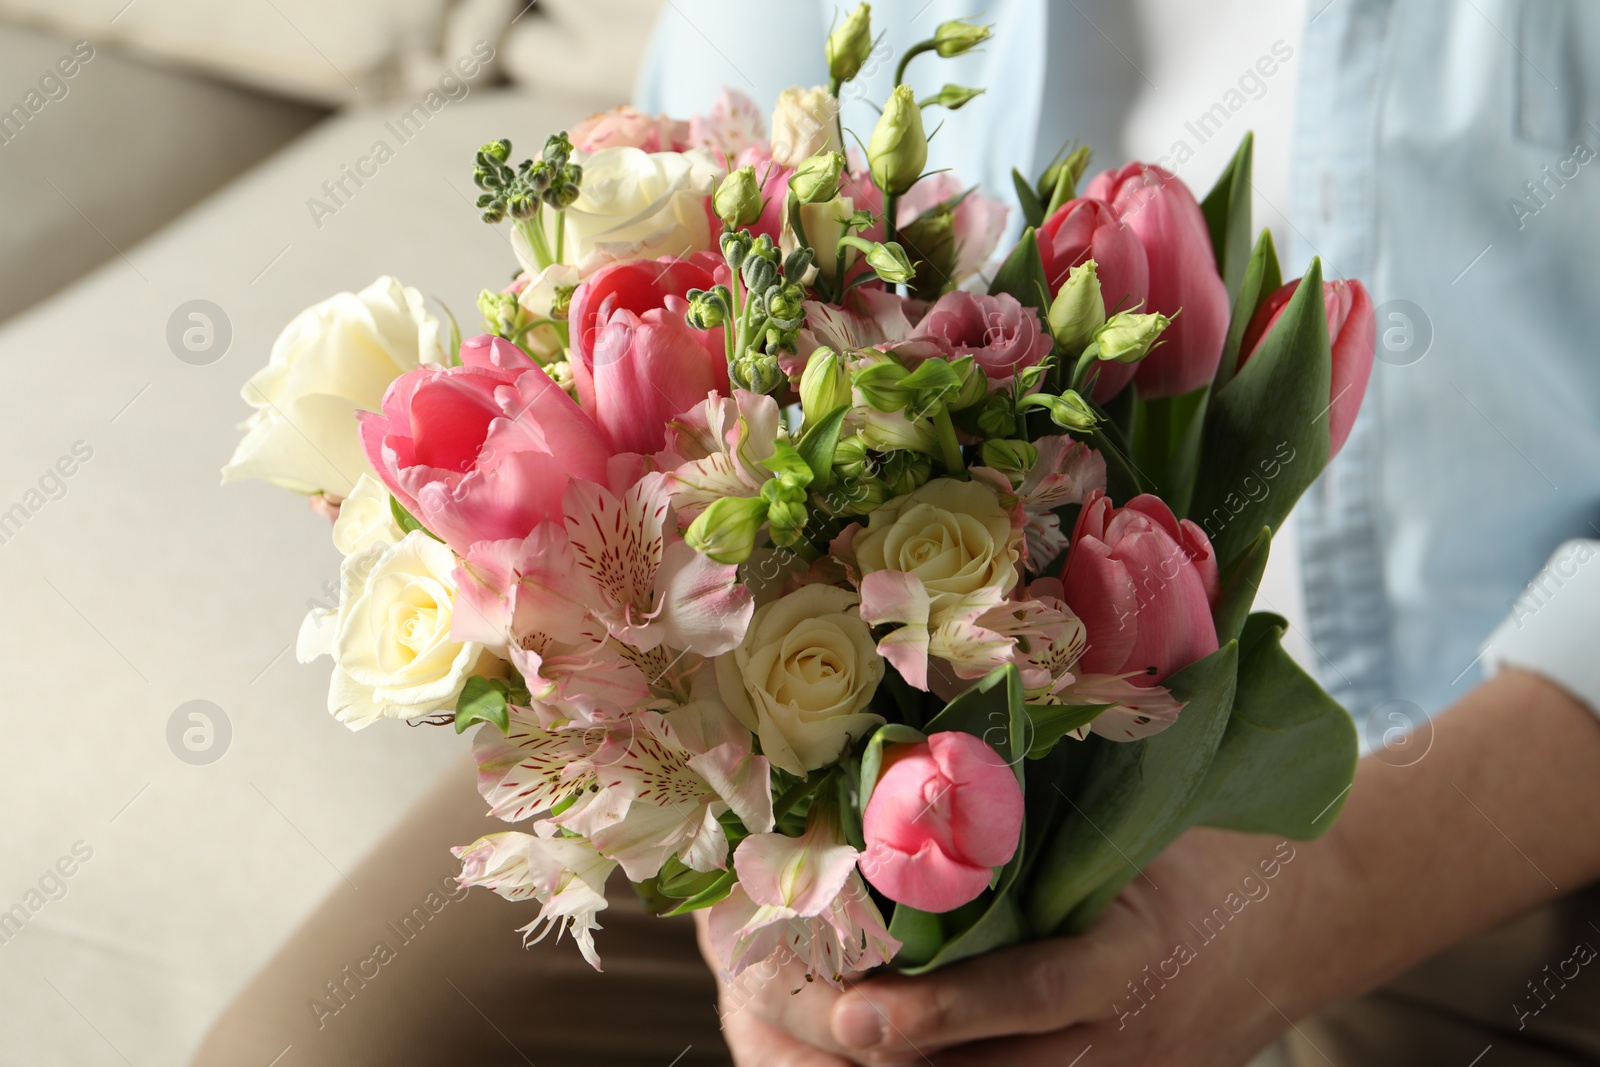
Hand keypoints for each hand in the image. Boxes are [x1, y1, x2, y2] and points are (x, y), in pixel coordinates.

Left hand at [697, 827, 1294, 1065]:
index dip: (942, 1011)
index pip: (1036, 995)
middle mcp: (1124, 1042)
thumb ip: (1039, 829)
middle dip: (871, 1058)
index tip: (853, 1011)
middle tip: (772, 1022)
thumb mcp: (1136, 821)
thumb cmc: (1198, 844)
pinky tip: (859, 1053)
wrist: (1299, 920)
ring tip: (782, 1041)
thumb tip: (911, 785)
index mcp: (1136, 953)